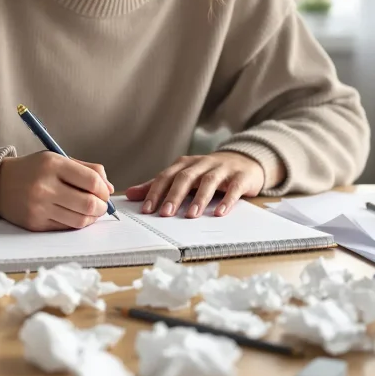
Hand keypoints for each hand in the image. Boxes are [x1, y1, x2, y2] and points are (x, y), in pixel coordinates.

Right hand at [0, 152, 113, 231]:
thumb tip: (109, 189)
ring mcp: (39, 207)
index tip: (105, 193)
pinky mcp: (35, 224)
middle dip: (102, 207)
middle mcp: (45, 186)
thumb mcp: (57, 159)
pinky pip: (65, 227)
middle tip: (102, 206)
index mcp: (52, 165)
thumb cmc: (33, 170)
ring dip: (91, 218)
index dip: (104, 190)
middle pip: (88, 204)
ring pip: (79, 220)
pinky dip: (75, 223)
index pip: (91, 181)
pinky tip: (74, 215)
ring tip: (90, 212)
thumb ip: (86, 169)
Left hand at [126, 152, 265, 217]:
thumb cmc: (208, 172)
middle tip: (166, 214)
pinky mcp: (240, 177)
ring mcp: (222, 169)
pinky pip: (233, 188)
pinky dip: (227, 200)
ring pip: (209, 181)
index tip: (147, 210)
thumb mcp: (183, 175)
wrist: (244, 160)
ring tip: (191, 215)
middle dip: (175, 195)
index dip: (156, 192)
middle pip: (185, 177)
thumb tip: (130, 194)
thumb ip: (158, 186)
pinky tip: (219, 213)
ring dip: (199, 198)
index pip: (166, 176)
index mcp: (185, 164)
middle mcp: (202, 164)